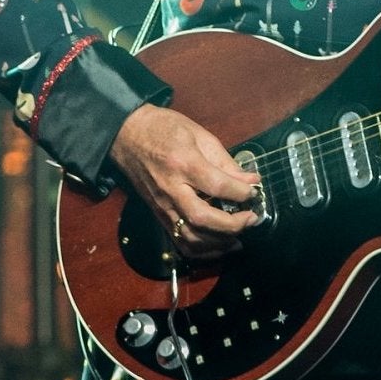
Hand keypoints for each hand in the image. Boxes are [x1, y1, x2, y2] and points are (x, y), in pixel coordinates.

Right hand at [110, 104, 261, 260]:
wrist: (126, 135)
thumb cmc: (163, 128)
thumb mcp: (198, 134)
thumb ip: (225, 161)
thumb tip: (249, 180)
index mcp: (183, 162)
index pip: (217, 185)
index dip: (241, 192)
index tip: (254, 192)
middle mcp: (171, 188)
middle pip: (203, 217)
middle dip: (232, 224)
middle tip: (251, 219)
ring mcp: (163, 205)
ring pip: (191, 236)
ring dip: (218, 242)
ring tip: (239, 238)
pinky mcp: (158, 214)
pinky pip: (179, 241)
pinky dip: (201, 251)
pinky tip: (218, 246)